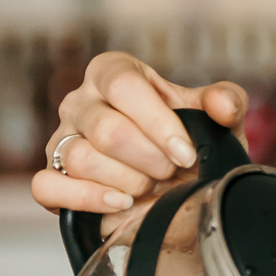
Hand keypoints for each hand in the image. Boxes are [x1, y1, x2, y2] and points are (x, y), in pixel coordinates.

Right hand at [30, 52, 247, 235]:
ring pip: (81, 159)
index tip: (185, 153)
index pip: (124, 85)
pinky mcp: (50, 175)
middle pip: (106, 129)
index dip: (158, 123)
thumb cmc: (188, 143)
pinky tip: (120, 203)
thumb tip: (221, 105)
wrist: (174, 185)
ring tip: (149, 186)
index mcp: (113, 72)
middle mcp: (81, 100)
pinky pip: (47, 187)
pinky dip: (85, 199)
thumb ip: (228, 102)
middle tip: (170, 171)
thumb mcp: (217, 120)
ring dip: (126, 181)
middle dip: (148, 160)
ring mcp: (61, 138)